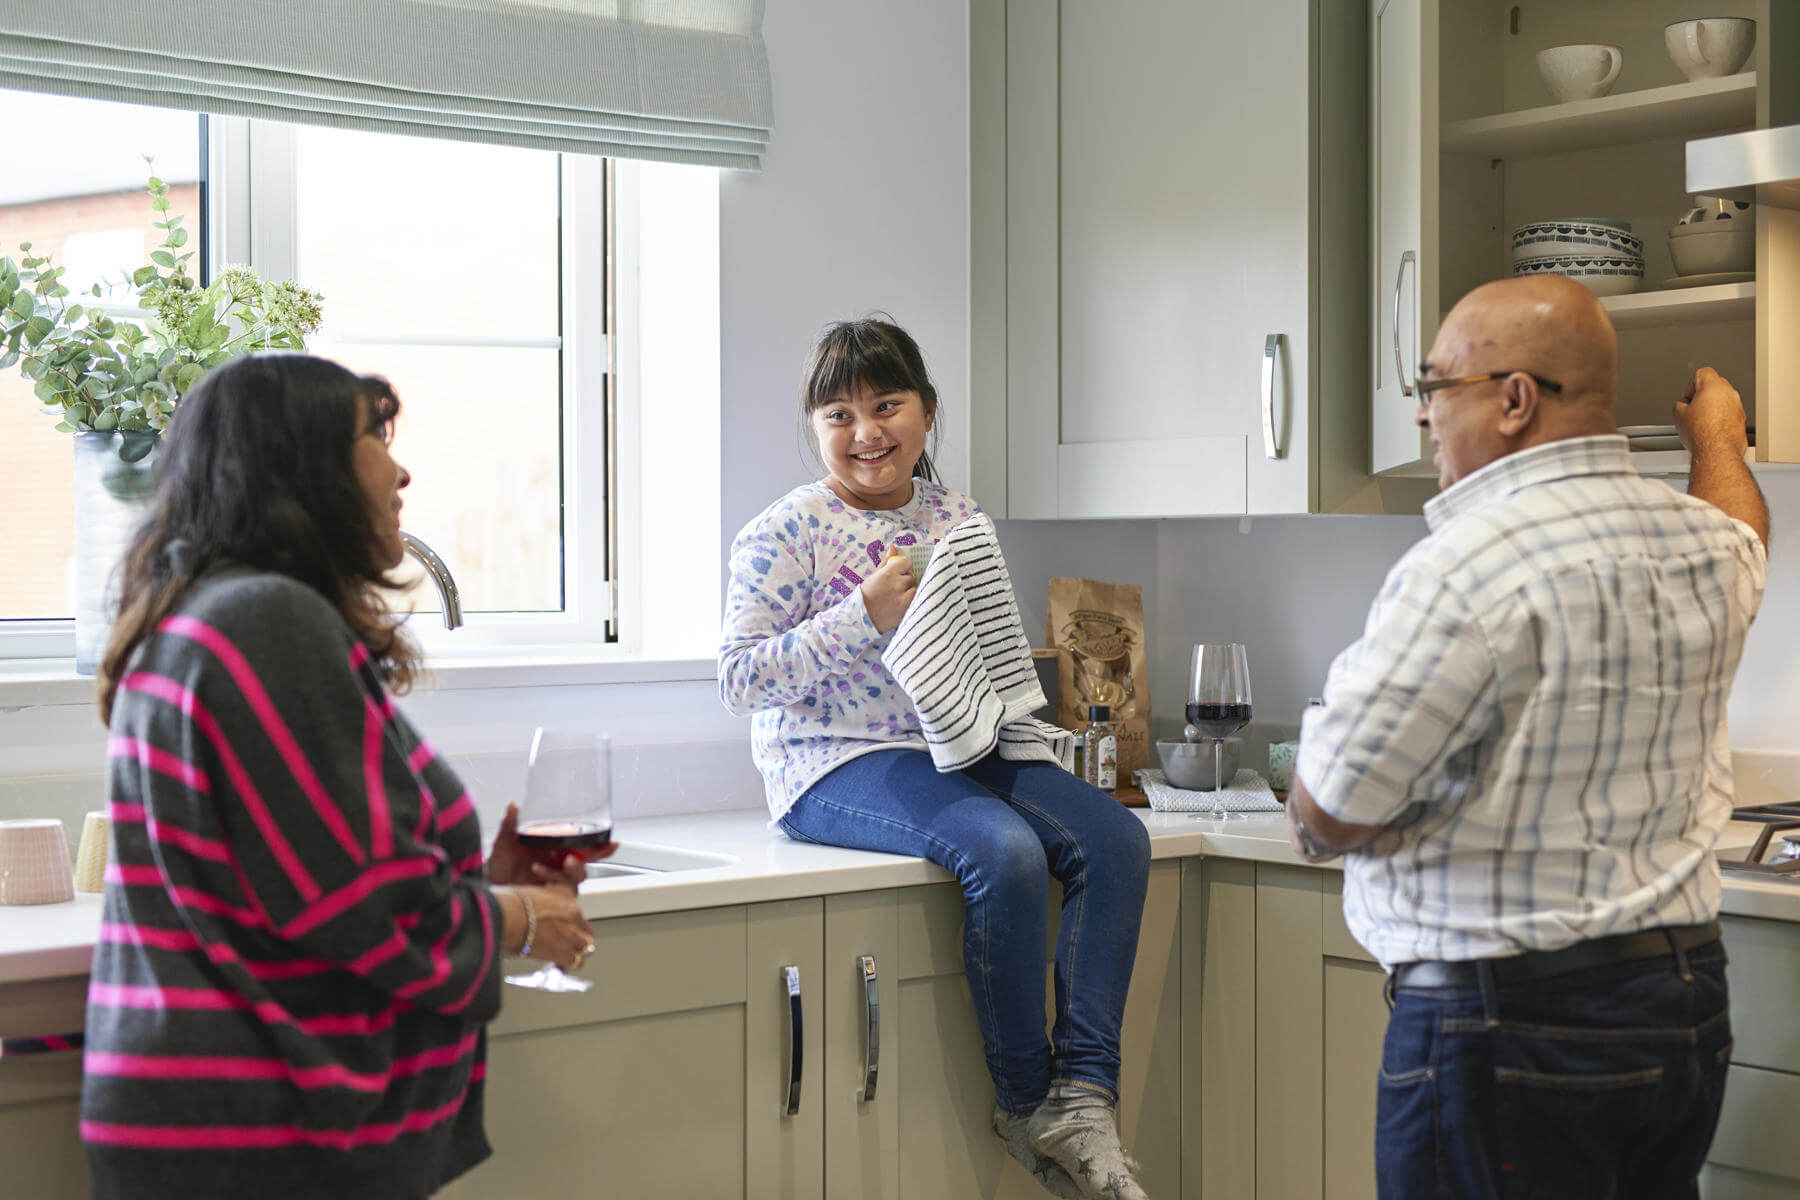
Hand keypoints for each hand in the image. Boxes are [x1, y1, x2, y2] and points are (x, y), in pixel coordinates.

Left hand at [486, 803, 602, 892]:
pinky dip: (553, 880)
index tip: (612, 844)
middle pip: (584, 865)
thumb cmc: (499, 868)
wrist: (489, 890)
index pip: (583, 849)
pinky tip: (539, 872)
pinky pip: (562, 890)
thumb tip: (514, 805)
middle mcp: (559, 867)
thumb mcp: (504, 843)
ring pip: (576, 878)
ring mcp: (555, 882)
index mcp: (554, 852)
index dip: (600, 847)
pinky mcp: (551, 896)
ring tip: (555, 864)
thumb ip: (510, 825)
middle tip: (571, 859)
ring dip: (569, 871)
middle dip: (584, 861)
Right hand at [503, 884, 595, 970]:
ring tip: (568, 956)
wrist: (509, 917)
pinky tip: (562, 966)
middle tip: (568, 942)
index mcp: (566, 899)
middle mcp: (574, 916)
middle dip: (579, 938)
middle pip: (587, 931)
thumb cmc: (513, 904)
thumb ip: (545, 900)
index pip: (578, 913)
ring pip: (586, 948)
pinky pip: (576, 962)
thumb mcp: (535, 892)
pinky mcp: (564, 952)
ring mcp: (571, 934)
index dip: (571, 923)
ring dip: (577, 952)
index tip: (564, 927)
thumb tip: (538, 905)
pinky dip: (570, 964)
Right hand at [860, 553, 917, 633]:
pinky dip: (910, 600)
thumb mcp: (874, 575)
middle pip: (910, 575)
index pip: (906, 562)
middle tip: (894, 588)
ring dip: (908, 590)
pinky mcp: (907, 608)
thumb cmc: (867, 594)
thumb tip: (893, 546)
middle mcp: (896, 584)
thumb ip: (886, 561)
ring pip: (914, 587)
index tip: (898, 572)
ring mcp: (903, 597)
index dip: (903, 567)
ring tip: (897, 597)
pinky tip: (900, 603)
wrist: (862, 617)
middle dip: (904, 580)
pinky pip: (916, 598)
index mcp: (887, 573)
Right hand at [1674, 367, 1748, 457]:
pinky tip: (1709, 429)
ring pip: (1723, 400)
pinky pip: (1729, 413)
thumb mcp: (1678, 415)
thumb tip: (1683, 405)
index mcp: (1713, 387)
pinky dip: (1720, 418)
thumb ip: (1680, 403)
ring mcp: (1737, 406)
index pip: (1702, 373)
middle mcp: (1729, 393)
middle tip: (1692, 407)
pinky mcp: (1741, 419)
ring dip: (1712, 407)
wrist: (1717, 451)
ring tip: (1700, 421)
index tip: (1688, 396)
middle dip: (1702, 394)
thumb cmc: (1702, 433)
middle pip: (1715, 385)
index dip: (1691, 384)